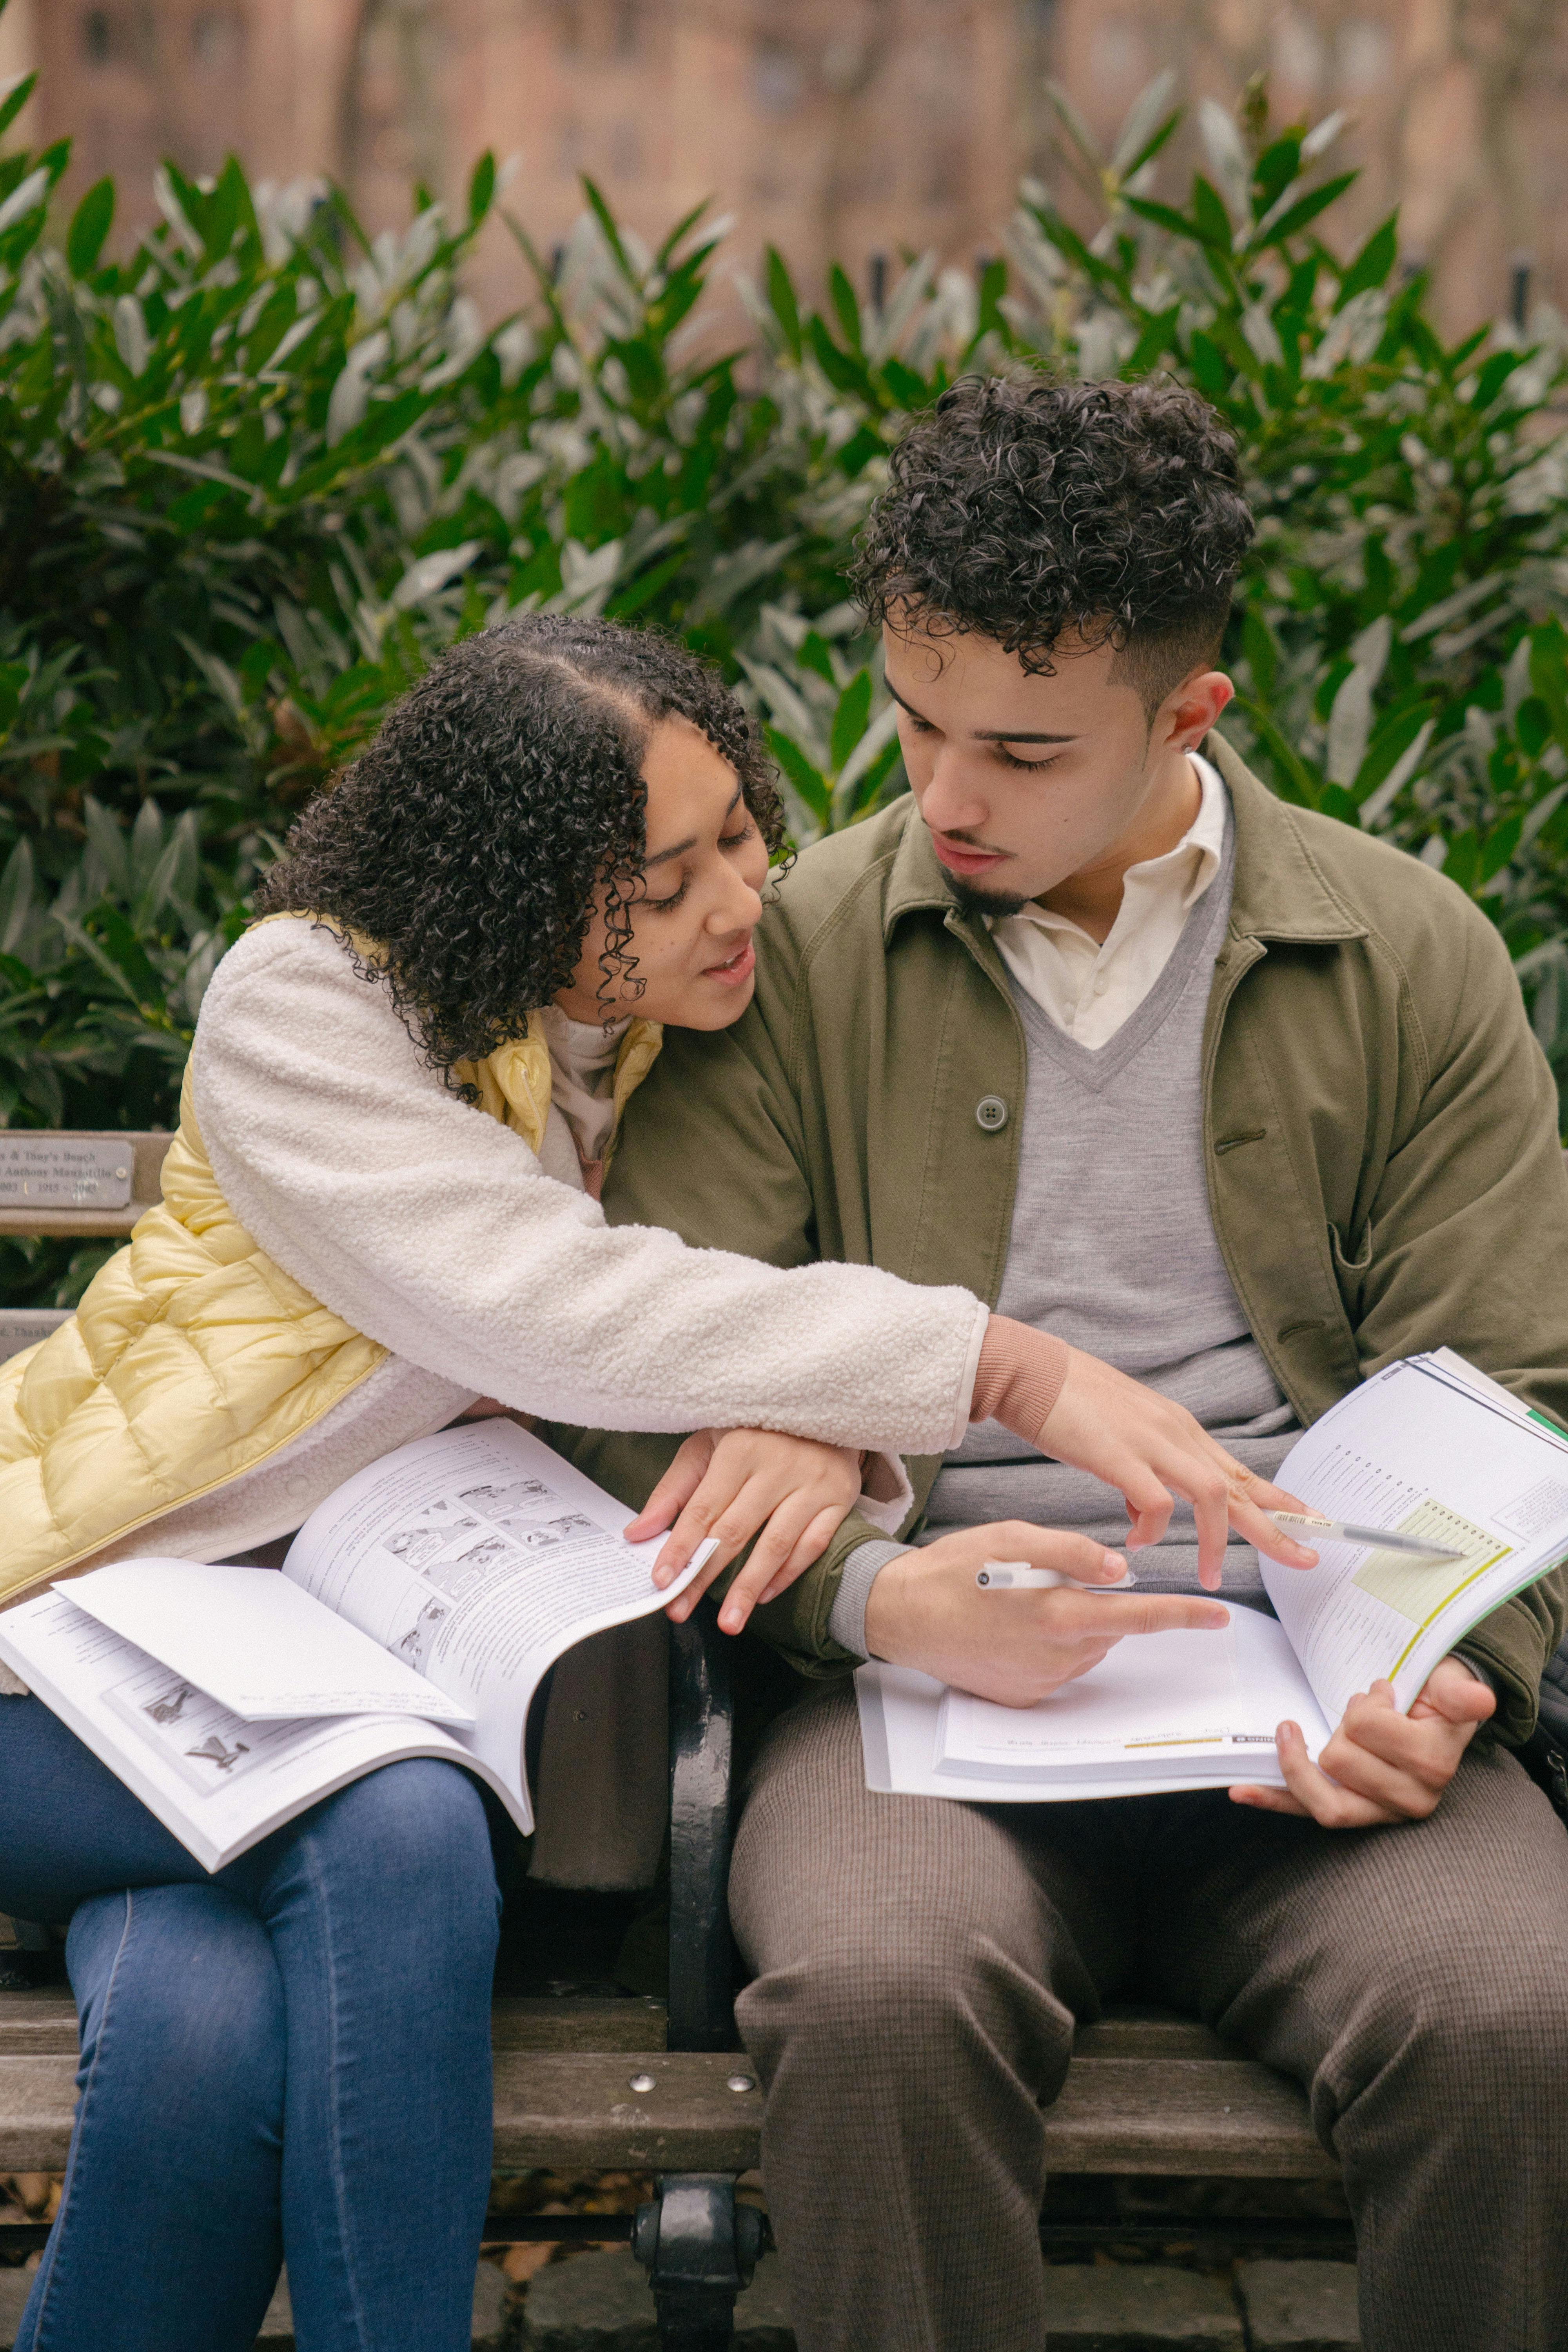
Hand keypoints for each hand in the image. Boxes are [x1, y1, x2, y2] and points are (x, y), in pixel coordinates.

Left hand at [625, 1429, 863, 1633]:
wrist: (823, 1409)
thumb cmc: (754, 1432)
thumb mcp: (708, 1447)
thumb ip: (673, 1491)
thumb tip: (637, 1534)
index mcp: (739, 1449)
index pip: (703, 1508)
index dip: (681, 1547)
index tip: (661, 1580)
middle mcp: (777, 1466)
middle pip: (735, 1531)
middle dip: (705, 1576)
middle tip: (680, 1609)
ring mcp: (811, 1483)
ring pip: (776, 1544)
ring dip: (748, 1587)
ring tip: (729, 1623)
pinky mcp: (839, 1497)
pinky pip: (812, 1544)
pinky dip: (788, 1574)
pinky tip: (764, 1596)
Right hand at [862, 1521, 1229, 1707]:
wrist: (899, 1616)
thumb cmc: (953, 1570)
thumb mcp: (1011, 1539)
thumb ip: (1068, 1551)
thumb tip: (1119, 1568)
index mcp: (1059, 1615)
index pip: (1140, 1616)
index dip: (1183, 1615)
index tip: (1219, 1617)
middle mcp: (1057, 1657)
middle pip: (1109, 1627)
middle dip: (1099, 1602)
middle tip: (1048, 1578)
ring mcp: (1040, 1683)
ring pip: (1084, 1646)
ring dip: (1071, 1621)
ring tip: (1020, 1600)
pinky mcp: (1024, 1697)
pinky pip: (1058, 1666)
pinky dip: (1048, 1644)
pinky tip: (1010, 1627)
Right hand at [1037, 1345, 1318, 1589]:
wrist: (1031, 1370)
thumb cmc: (1069, 1402)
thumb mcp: (1123, 1435)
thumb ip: (1145, 1470)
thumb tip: (1148, 1511)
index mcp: (1178, 1429)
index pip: (1239, 1470)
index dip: (1277, 1499)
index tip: (1309, 1522)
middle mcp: (1175, 1433)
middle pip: (1239, 1487)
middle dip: (1276, 1527)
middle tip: (1306, 1558)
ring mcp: (1150, 1441)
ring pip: (1211, 1495)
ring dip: (1216, 1539)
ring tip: (1211, 1574)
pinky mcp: (1120, 1454)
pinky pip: (1155, 1502)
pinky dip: (1154, 1529)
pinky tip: (1138, 1541)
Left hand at [1229, 1657, 1495, 1826]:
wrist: (1438, 1724)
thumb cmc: (1437, 1701)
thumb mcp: (1452, 1687)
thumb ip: (1460, 1694)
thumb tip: (1477, 1697)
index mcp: (1434, 1765)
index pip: (1366, 1730)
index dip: (1366, 1705)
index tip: (1381, 1691)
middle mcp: (1409, 1799)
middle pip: (1339, 1759)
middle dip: (1343, 1725)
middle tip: (1361, 1710)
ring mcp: (1378, 1813)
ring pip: (1322, 1800)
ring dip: (1301, 1759)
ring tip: (1294, 1729)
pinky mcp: (1350, 1813)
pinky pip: (1304, 1811)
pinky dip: (1272, 1800)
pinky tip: (1240, 1790)